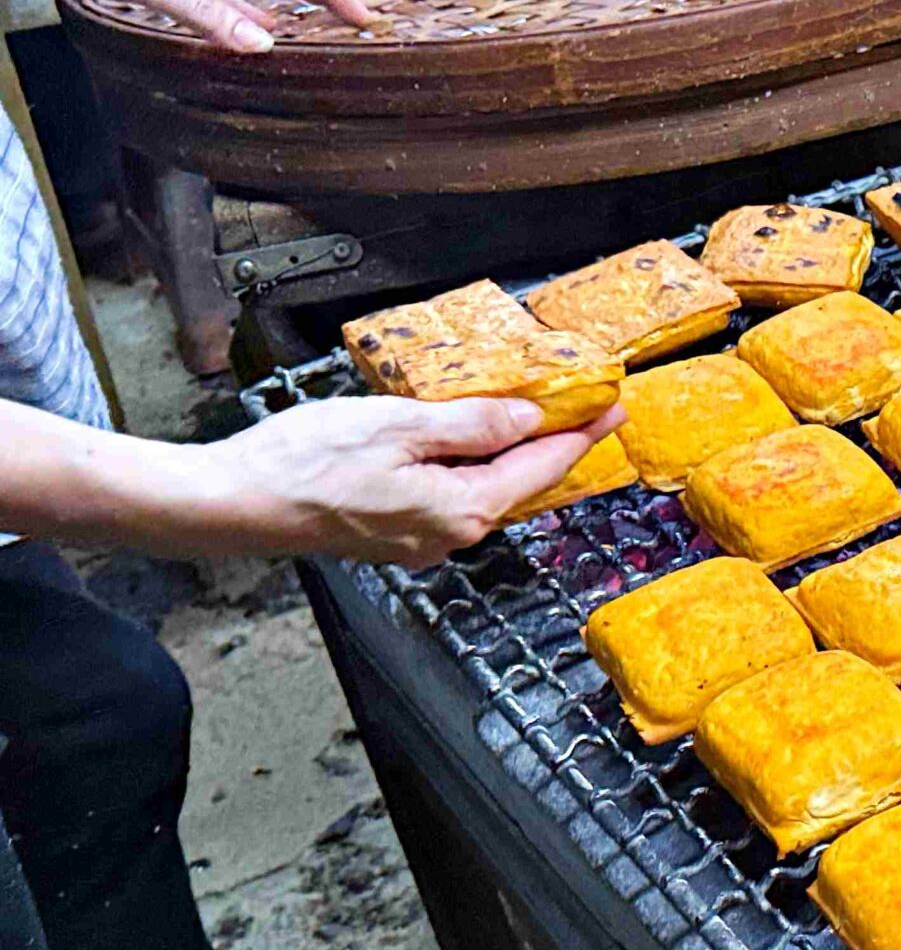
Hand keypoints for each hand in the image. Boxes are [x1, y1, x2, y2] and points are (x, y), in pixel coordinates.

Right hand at [189, 396, 622, 567]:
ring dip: (513, 454)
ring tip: (539, 417)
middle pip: (521, 483)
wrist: (236, 501)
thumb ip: (471, 425)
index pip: (542, 466)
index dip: (583, 434)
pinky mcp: (397, 535)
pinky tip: (474, 442)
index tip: (615, 409)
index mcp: (462, 509)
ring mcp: (424, 540)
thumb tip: (528, 419)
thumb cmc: (306, 462)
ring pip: (488, 491)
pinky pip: (455, 496)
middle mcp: (452, 534)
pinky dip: (475, 467)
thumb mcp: (399, 427)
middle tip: (588, 409)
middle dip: (556, 445)